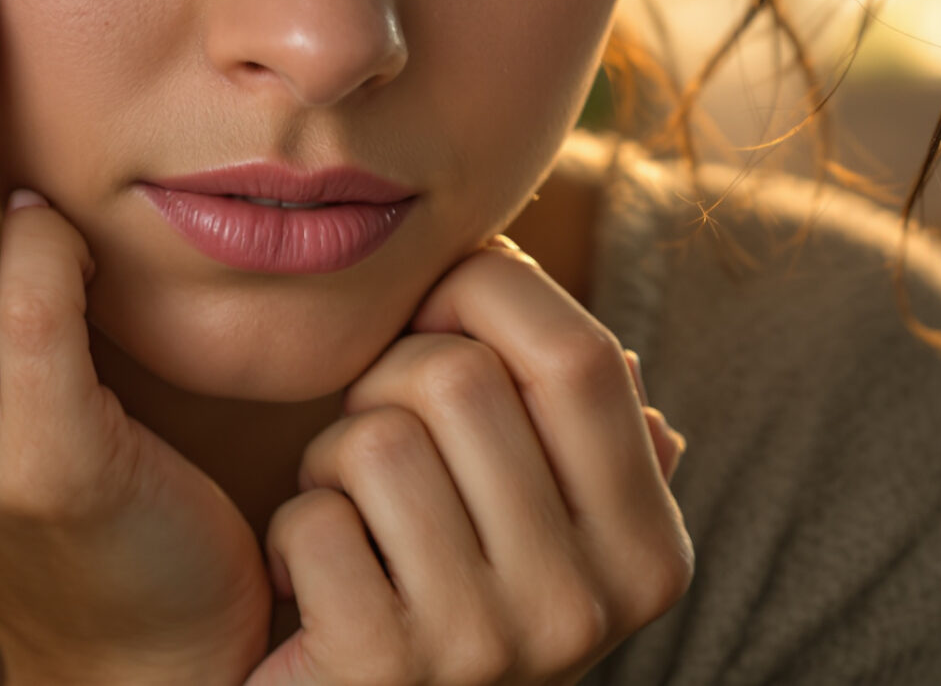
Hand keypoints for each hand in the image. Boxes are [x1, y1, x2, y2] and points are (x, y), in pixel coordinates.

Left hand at [252, 240, 692, 685]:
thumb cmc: (445, 600)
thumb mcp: (544, 528)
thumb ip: (582, 432)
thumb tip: (599, 342)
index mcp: (648, 552)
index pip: (586, 354)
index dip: (490, 293)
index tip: (429, 307)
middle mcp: (586, 606)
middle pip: (463, 378)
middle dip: (388, 379)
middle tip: (374, 440)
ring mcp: (488, 646)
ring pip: (380, 441)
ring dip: (331, 460)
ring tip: (348, 515)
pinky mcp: (382, 672)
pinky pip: (316, 519)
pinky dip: (293, 534)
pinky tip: (308, 587)